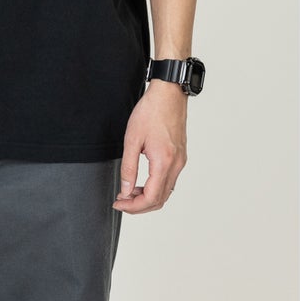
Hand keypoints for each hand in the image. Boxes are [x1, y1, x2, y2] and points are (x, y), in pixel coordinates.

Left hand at [112, 80, 187, 213]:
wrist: (168, 94)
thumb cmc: (150, 112)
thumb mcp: (132, 139)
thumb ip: (129, 168)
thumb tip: (126, 190)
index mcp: (164, 162)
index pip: (151, 198)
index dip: (133, 206)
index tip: (118, 203)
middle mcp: (176, 165)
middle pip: (160, 200)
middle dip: (139, 206)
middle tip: (121, 201)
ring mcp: (181, 161)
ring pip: (166, 192)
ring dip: (148, 197)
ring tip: (129, 192)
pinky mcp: (180, 156)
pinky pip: (170, 180)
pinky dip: (156, 187)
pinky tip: (142, 181)